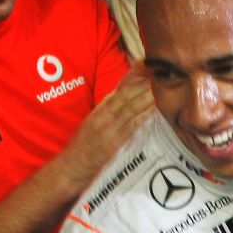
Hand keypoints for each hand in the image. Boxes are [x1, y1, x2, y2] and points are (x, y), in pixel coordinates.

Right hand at [59, 65, 152, 187]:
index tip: (148, 64)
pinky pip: (131, 124)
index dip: (135, 75)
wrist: (71, 168)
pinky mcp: (113, 141)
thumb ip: (110, 113)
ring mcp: (108, 127)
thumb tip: (126, 101)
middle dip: (144, 80)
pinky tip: (155, 107)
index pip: (120, 88)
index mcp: (100, 110)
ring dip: (147, 93)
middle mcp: (103, 115)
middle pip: (127, 92)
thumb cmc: (84, 149)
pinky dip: (143, 114)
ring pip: (130, 105)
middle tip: (161, 69)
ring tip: (162, 83)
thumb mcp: (94, 125)